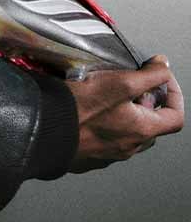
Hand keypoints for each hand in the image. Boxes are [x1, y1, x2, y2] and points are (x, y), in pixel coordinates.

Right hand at [66, 55, 183, 173]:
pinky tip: (91, 110)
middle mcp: (129, 146)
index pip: (176, 117)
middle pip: (152, 124)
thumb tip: (163, 67)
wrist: (45, 130)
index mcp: (142, 130)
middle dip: (147, 102)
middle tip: (133, 85)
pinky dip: (107, 124)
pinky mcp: (90, 154)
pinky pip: (108, 139)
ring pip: (129, 132)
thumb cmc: (81, 109)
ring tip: (108, 95)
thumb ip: (148, 74)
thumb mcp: (121, 82)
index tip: (162, 79)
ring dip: (126, 113)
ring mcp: (110, 153)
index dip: (174, 94)